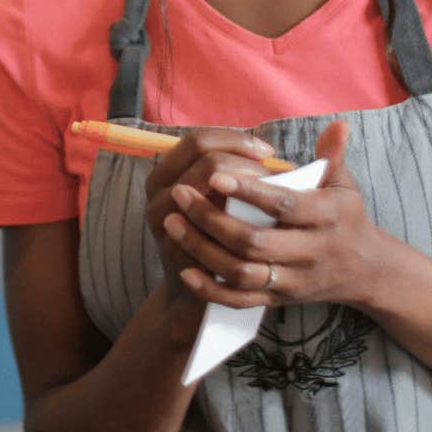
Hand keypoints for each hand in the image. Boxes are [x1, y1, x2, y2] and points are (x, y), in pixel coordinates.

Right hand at [143, 128, 275, 292]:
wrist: (192, 291)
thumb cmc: (214, 235)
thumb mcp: (210, 196)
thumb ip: (229, 171)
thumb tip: (271, 154)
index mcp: (163, 172)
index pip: (198, 140)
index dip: (236, 141)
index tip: (268, 153)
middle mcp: (158, 193)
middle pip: (208, 160)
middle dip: (247, 164)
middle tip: (273, 177)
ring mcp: (166, 221)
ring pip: (213, 189)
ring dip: (249, 190)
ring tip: (271, 200)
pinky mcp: (179, 248)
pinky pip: (214, 225)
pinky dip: (243, 220)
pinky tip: (263, 225)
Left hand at [167, 121, 382, 308]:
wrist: (364, 269)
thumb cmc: (346, 217)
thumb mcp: (344, 185)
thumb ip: (332, 156)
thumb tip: (337, 124)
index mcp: (326, 217)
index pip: (284, 205)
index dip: (250, 191)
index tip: (215, 174)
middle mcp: (310, 253)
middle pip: (255, 242)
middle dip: (212, 219)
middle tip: (180, 194)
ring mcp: (292, 280)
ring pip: (242, 273)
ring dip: (203, 251)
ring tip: (173, 222)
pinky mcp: (278, 300)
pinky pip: (240, 301)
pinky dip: (211, 290)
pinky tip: (185, 270)